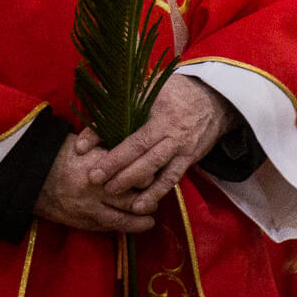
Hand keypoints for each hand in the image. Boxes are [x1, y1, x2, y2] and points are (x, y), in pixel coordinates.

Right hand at [34, 132, 155, 233]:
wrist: (29, 177)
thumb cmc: (58, 154)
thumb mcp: (85, 145)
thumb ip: (110, 152)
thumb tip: (135, 154)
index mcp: (99, 166)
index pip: (134, 174)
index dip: (147, 175)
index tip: (153, 174)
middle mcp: (96, 189)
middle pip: (132, 199)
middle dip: (148, 201)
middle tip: (156, 199)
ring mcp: (88, 208)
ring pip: (122, 220)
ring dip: (139, 222)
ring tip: (149, 221)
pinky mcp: (81, 222)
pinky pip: (106, 228)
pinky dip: (120, 228)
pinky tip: (129, 227)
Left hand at [89, 75, 229, 215]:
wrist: (213, 99)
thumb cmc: (173, 92)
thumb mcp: (147, 90)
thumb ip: (119, 107)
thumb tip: (89, 124)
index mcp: (159, 115)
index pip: (132, 137)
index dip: (108, 148)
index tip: (83, 153)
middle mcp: (172, 134)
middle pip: (144, 156)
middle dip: (119, 171)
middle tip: (95, 181)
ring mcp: (182, 148)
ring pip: (159, 172)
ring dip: (139, 188)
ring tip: (118, 200)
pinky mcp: (189, 159)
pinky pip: (172, 179)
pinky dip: (157, 193)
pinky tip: (142, 206)